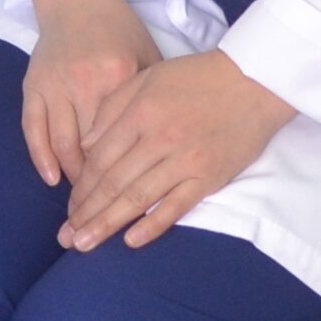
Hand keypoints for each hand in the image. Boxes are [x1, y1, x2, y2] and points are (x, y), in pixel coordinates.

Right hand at [17, 0, 160, 189]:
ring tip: (82, 205)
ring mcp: (55, 85)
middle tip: (105, 215)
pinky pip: (33, 128)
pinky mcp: (33, 84)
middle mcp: (84, 84)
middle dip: (98, 188)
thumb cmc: (121, 30)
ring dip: (72, 178)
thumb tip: (168, 147)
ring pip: (62, 144)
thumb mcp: (148, 60)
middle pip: (91, 149)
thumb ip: (154, 103)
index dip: (127, 173)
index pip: (123, 140)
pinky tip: (52, 178)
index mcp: (117, 78)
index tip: (134, 201)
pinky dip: (41, 156)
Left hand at [61, 48, 295, 251]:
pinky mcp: (209, 177)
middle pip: (113, 183)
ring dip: (108, 224)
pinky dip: (153, 226)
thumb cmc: (198, 76)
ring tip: (84, 244)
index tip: (68, 208)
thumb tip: (85, 145)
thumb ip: (113, 107)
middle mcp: (158, 140)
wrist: (255, 81)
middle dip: (86, 213)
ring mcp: (185, 161)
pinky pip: (176, 207)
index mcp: (140, 114)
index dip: (80, 187)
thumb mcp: (147, 77)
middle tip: (65, 238)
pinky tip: (130, 241)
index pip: (100, 158)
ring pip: (138, 199)